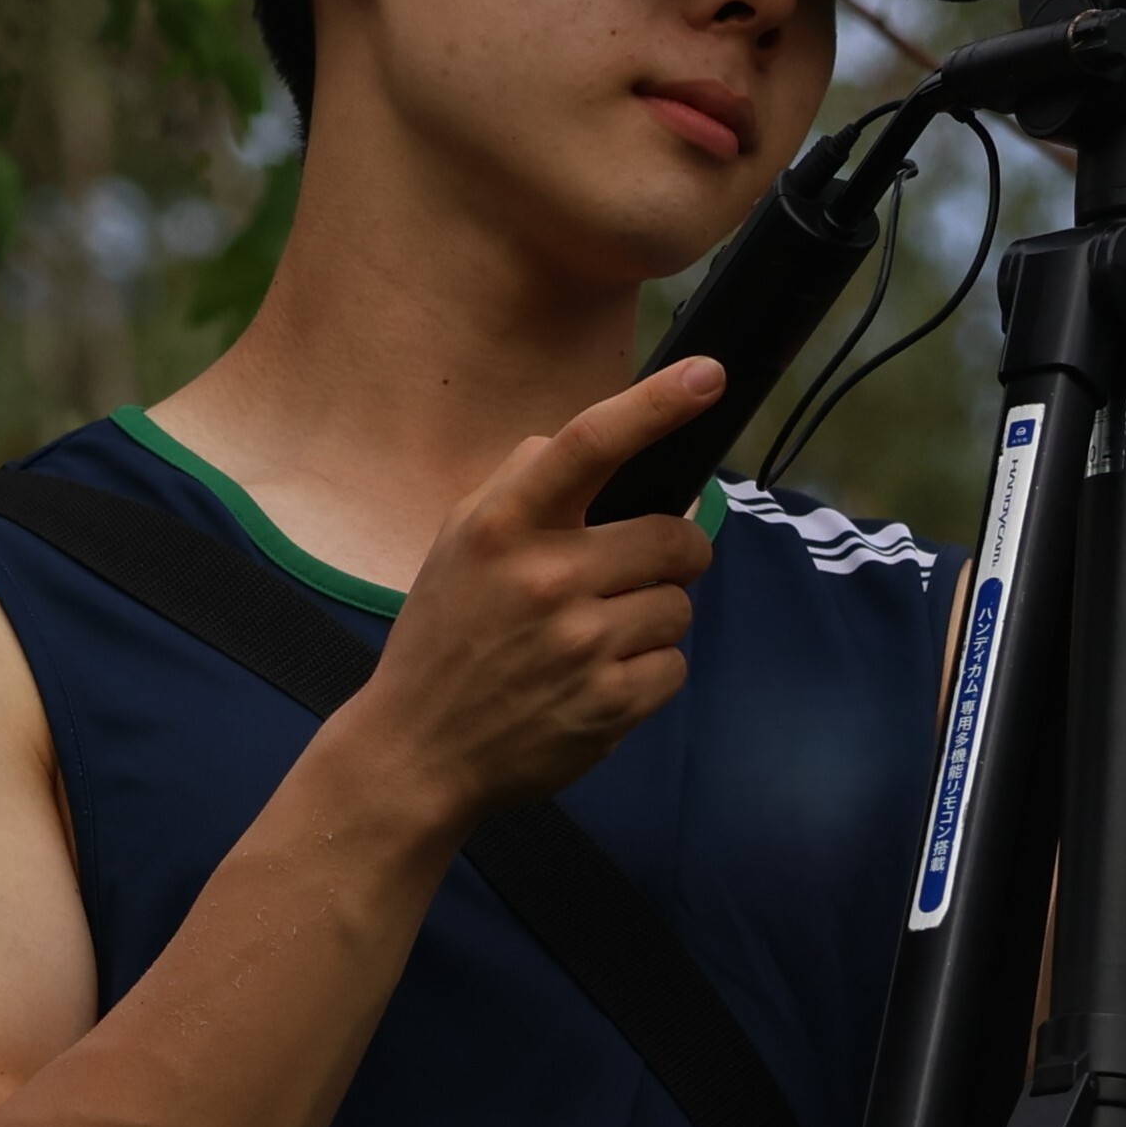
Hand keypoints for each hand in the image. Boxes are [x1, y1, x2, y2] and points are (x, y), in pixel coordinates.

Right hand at [341, 360, 726, 826]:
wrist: (418, 752)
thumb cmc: (445, 636)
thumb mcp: (458, 543)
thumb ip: (520, 484)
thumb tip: (592, 441)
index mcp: (503, 527)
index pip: (588, 445)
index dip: (655, 405)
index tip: (707, 374)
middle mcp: (544, 579)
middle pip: (671, 535)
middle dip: (674, 551)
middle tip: (643, 569)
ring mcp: (580, 646)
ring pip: (678, 606)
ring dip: (653, 617)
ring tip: (597, 639)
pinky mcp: (609, 705)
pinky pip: (674, 666)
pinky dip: (648, 673)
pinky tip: (597, 682)